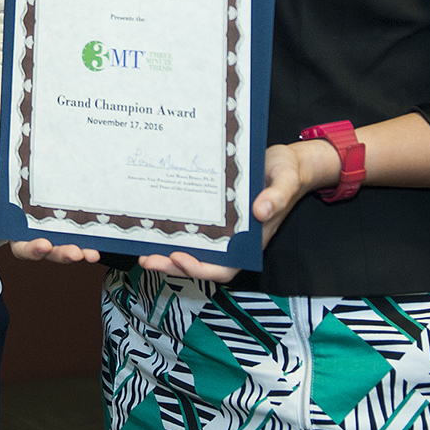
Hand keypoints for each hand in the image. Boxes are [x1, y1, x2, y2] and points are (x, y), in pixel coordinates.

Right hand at [0, 150, 101, 264]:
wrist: (28, 161)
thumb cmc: (13, 166)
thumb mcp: (3, 161)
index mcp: (17, 223)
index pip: (21, 245)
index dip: (31, 249)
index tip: (43, 245)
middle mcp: (38, 230)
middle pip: (48, 251)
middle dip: (61, 253)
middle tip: (74, 251)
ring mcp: (57, 226)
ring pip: (67, 246)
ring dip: (79, 251)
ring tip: (90, 252)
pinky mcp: (73, 219)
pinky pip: (82, 234)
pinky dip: (92, 239)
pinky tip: (102, 240)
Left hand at [137, 139, 336, 282]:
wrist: (284, 160)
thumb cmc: (287, 173)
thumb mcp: (286, 181)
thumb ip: (277, 197)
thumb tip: (260, 212)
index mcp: (251, 240)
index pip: (225, 267)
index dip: (201, 268)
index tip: (179, 258)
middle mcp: (233, 238)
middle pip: (201, 261)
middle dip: (173, 265)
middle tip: (147, 260)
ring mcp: (221, 227)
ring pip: (191, 247)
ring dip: (167, 251)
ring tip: (142, 247)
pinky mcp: (212, 212)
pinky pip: (191, 226)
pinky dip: (173, 229)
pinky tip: (153, 222)